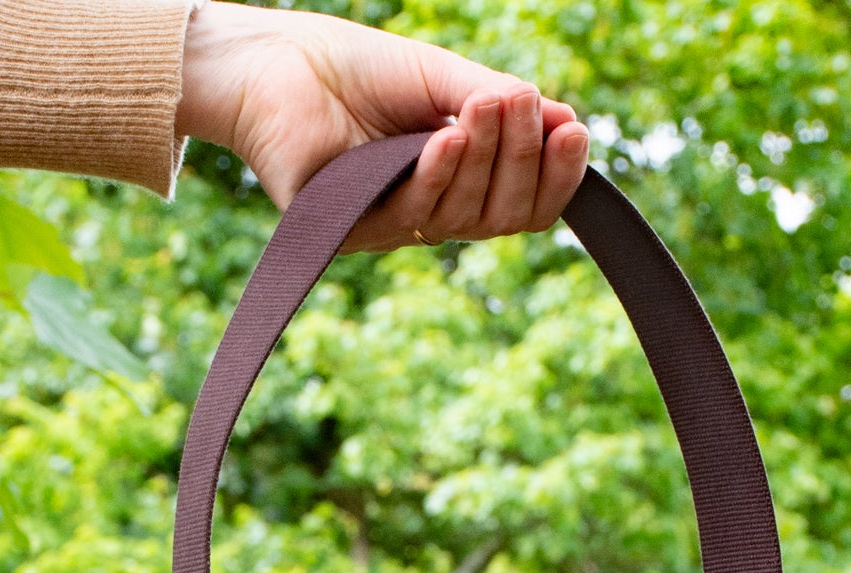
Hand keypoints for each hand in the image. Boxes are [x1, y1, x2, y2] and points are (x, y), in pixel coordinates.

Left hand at [176, 2, 590, 252]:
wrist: (277, 63)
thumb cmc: (358, 72)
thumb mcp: (444, 79)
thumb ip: (498, 103)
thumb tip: (566, 122)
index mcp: (461, 184)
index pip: (525, 202)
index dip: (557, 177)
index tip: (574, 131)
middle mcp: (433, 214)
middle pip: (503, 214)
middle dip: (522, 159)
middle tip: (522, 104)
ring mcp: (394, 227)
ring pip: (463, 216)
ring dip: (484, 158)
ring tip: (487, 105)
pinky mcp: (351, 231)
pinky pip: (411, 214)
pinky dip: (436, 173)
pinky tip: (447, 138)